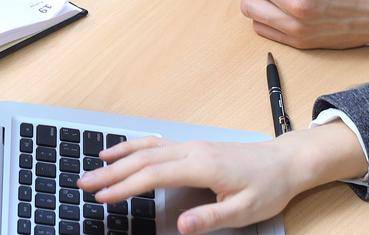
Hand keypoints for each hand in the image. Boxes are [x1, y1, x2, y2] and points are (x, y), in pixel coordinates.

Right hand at [76, 126, 366, 233]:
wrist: (285, 162)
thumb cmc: (268, 187)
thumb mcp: (245, 210)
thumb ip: (211, 218)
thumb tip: (180, 224)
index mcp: (200, 165)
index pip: (153, 175)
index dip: (125, 187)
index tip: (102, 198)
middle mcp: (191, 150)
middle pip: (142, 159)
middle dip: (110, 172)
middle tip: (83, 184)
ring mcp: (191, 145)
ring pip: (146, 148)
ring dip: (118, 157)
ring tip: (92, 167)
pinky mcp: (193, 147)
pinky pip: (156, 143)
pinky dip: (134, 146)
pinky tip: (121, 151)